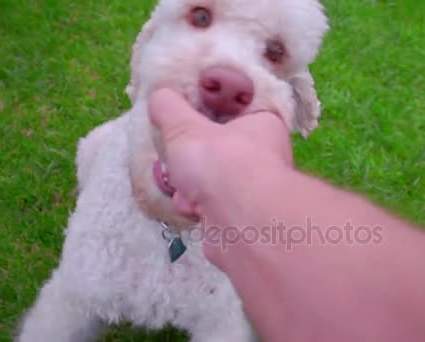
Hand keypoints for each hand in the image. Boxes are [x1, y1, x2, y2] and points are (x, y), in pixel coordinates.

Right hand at [148, 88, 292, 219]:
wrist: (240, 222)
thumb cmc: (221, 161)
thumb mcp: (185, 126)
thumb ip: (169, 108)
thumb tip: (159, 95)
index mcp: (263, 123)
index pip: (236, 109)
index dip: (209, 110)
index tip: (185, 114)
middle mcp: (265, 155)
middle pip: (218, 147)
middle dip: (191, 154)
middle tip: (176, 152)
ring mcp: (254, 188)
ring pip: (210, 179)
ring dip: (189, 184)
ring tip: (181, 183)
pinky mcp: (241, 217)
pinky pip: (210, 206)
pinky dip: (196, 206)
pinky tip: (190, 207)